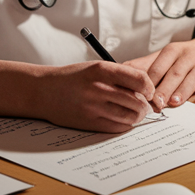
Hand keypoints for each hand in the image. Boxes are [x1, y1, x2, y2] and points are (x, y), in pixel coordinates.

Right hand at [33, 61, 155, 132]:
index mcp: (102, 70)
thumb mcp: (95, 67)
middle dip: (145, 105)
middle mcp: (99, 88)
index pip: (139, 79)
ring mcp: (94, 107)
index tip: (148, 90)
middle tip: (144, 105)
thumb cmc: (73, 78)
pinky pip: (117, 127)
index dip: (149, 87)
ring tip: (135, 113)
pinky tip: (122, 119)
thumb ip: (119, 75)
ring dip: (137, 117)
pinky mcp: (90, 122)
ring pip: (130, 116)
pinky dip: (125, 125)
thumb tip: (145, 89)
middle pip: (137, 101)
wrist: (44, 91)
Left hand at [125, 39, 194, 111]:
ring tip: (174, 103)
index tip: (141, 95)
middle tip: (155, 104)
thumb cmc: (188, 55)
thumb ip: (146, 64)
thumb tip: (121, 70)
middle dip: (164, 89)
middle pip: (174, 73)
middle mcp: (189, 56)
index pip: (158, 67)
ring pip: (193, 78)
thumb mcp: (168, 55)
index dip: (149, 82)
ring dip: (183, 91)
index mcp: (173, 51)